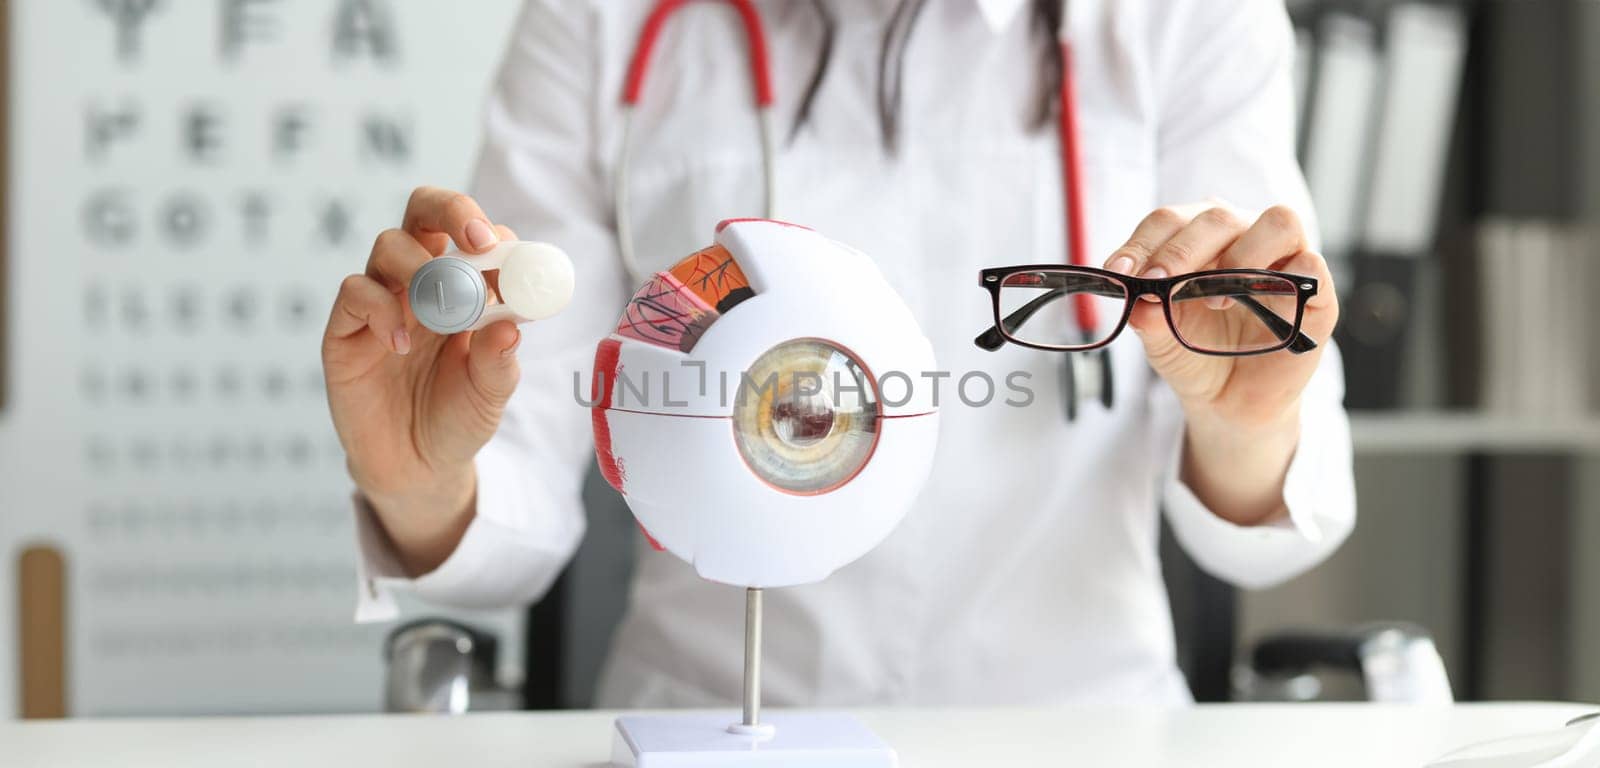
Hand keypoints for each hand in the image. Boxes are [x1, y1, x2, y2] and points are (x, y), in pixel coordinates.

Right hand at [322, 187, 521, 574]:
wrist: (417, 467)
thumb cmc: (458, 417)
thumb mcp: (490, 394)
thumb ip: (499, 361)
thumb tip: (512, 328)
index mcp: (464, 284)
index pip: (474, 234)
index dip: (494, 234)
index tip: (512, 254)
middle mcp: (420, 281)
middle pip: (424, 212)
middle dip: (452, 211)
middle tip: (478, 239)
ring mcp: (381, 301)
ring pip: (388, 246)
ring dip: (420, 268)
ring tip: (444, 312)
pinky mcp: (346, 330)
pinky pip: (355, 294)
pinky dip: (381, 310)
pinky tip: (401, 346)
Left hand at [1104, 203, 1338, 523]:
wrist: (1230, 401)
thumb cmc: (1195, 354)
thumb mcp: (1160, 339)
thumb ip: (1148, 316)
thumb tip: (1141, 301)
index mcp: (1200, 238)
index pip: (1170, 221)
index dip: (1142, 242)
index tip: (1118, 270)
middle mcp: (1243, 236)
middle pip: (1218, 217)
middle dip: (1180, 250)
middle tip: (1156, 283)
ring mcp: (1284, 259)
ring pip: (1277, 220)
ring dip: (1239, 256)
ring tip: (1214, 300)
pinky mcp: (1315, 291)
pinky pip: (1311, 263)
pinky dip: (1284, 277)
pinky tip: (1257, 303)